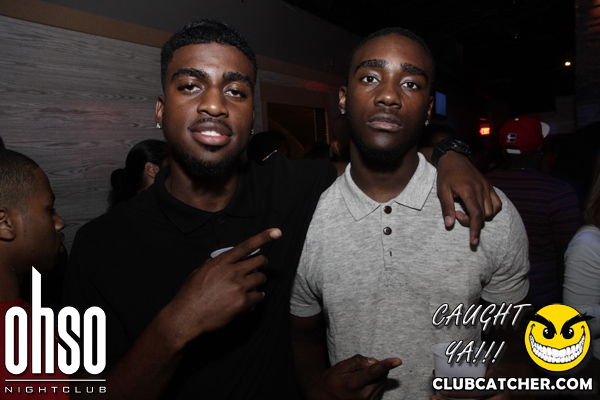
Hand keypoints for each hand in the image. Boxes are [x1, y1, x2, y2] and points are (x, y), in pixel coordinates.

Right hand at [163, 228, 281, 343]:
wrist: (186, 317)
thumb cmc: (190, 294)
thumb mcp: (199, 271)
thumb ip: (215, 263)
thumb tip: (226, 258)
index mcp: (221, 262)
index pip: (247, 246)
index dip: (263, 237)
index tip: (276, 232)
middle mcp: (232, 272)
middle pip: (260, 261)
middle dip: (262, 263)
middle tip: (259, 267)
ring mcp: (238, 287)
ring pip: (261, 278)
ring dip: (258, 281)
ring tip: (250, 286)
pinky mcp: (242, 302)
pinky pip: (259, 296)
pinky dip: (256, 297)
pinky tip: (249, 300)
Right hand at [308, 354, 400, 399]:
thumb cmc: (332, 381)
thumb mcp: (339, 367)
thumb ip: (356, 362)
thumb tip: (373, 361)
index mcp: (353, 384)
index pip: (373, 372)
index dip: (386, 365)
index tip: (398, 360)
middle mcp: (363, 396)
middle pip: (381, 375)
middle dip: (375, 367)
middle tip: (360, 369)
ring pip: (382, 381)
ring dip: (376, 376)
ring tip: (359, 379)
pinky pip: (381, 389)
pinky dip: (375, 383)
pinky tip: (364, 386)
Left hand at [436, 151, 501, 244]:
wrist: (454, 158)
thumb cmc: (446, 175)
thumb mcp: (442, 191)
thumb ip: (447, 208)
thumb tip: (450, 224)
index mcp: (469, 191)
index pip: (476, 215)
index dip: (475, 230)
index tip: (473, 242)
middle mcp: (481, 189)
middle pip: (483, 215)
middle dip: (471, 221)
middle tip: (457, 213)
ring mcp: (487, 187)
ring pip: (491, 211)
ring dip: (480, 216)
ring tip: (465, 209)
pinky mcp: (490, 186)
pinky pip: (497, 203)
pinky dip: (491, 210)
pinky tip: (479, 208)